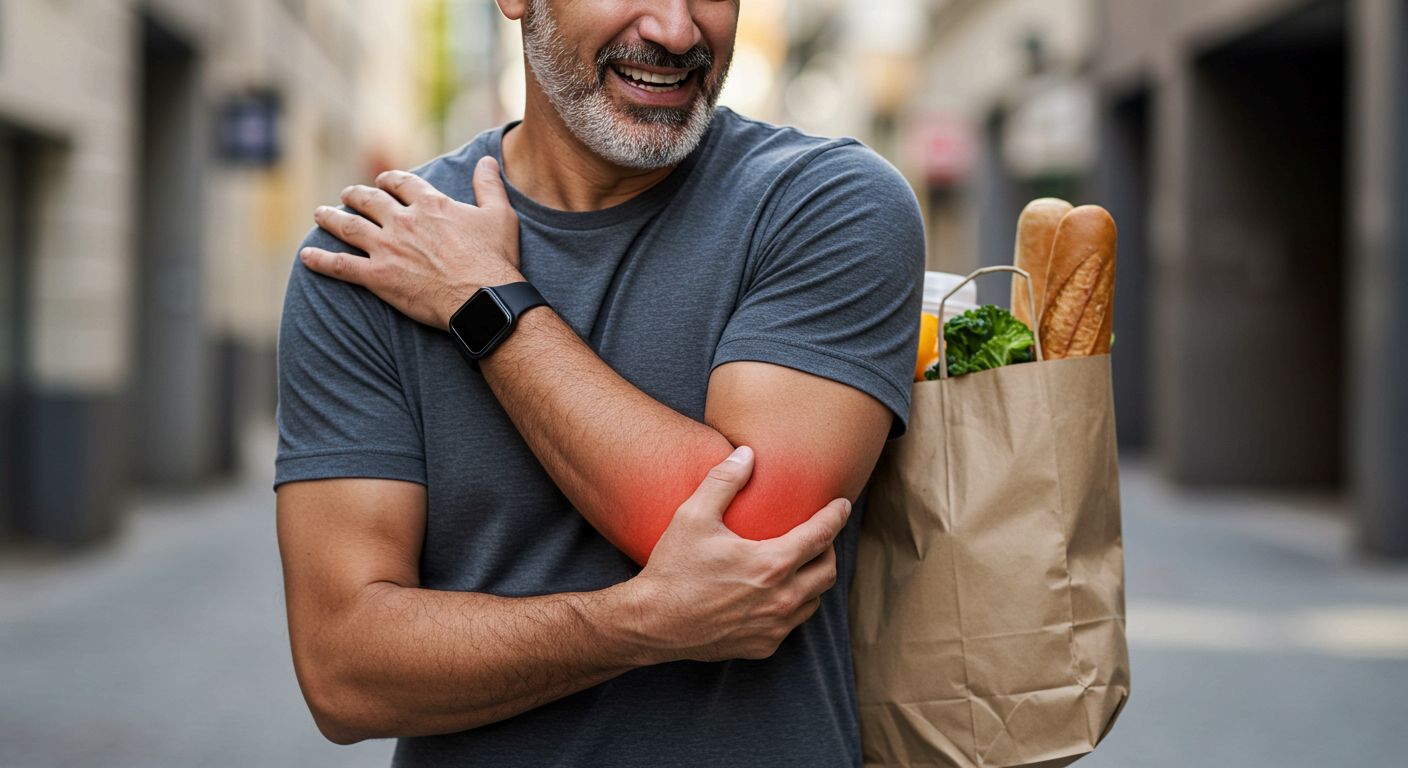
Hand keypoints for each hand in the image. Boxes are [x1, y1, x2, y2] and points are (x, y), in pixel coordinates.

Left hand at [300, 157, 521, 329]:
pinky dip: (321, 260)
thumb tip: (486, 161)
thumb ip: (489, 186)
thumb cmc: (494, 259)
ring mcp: (387, 248)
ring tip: (321, 214)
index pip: (402, 183)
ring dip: (332, 218)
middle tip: (347, 194)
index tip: (382, 182)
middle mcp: (403, 221)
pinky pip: (341, 266)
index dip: (389, 180)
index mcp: (430, 204)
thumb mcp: (499, 215)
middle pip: (370, 201)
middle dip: (355, 195)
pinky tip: (306, 256)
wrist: (483, 298)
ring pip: (350, 227)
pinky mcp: (378, 276)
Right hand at [619, 446, 850, 663]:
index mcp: (771, 564)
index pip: (821, 536)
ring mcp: (773, 627)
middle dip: (828, 550)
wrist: (652, 623)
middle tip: (817, 536)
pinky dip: (790, 607)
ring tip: (798, 565)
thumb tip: (746, 453)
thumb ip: (723, 481)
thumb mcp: (692, 516)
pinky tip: (774, 595)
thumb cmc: (673, 568)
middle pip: (827, 571)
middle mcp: (780, 599)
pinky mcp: (763, 646)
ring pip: (813, 601)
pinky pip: (790, 624)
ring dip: (811, 581)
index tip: (842, 505)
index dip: (835, 516)